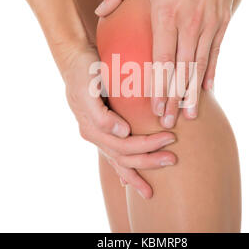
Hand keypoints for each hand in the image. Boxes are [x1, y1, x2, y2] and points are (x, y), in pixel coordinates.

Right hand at [63, 43, 176, 198]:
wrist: (75, 59)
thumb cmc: (84, 70)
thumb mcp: (88, 88)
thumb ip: (101, 115)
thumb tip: (123, 133)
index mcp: (91, 128)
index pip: (124, 145)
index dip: (147, 145)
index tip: (170, 138)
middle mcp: (94, 135)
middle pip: (124, 157)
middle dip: (149, 161)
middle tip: (173, 159)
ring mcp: (97, 134)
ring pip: (118, 161)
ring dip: (137, 172)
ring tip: (151, 190)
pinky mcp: (102, 130)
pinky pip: (113, 155)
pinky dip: (122, 171)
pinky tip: (129, 182)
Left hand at [95, 0, 244, 127]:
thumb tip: (99, 11)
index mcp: (165, 14)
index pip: (160, 60)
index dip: (157, 87)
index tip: (154, 108)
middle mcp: (189, 24)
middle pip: (180, 70)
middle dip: (173, 98)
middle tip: (168, 122)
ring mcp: (208, 23)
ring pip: (199, 66)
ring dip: (192, 93)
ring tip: (189, 115)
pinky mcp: (223, 20)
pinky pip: (216, 52)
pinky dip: (211, 72)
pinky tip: (207, 90)